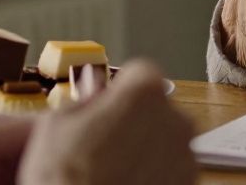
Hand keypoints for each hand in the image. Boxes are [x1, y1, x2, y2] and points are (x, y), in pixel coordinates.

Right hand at [17, 60, 197, 184]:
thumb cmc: (66, 178)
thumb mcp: (55, 124)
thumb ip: (85, 101)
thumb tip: (95, 98)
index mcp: (144, 93)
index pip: (140, 72)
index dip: (119, 89)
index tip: (106, 104)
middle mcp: (175, 120)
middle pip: (156, 109)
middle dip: (134, 121)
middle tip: (102, 145)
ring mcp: (186, 157)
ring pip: (165, 142)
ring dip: (144, 150)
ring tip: (110, 172)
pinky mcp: (189, 184)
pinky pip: (171, 171)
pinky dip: (154, 176)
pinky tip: (125, 184)